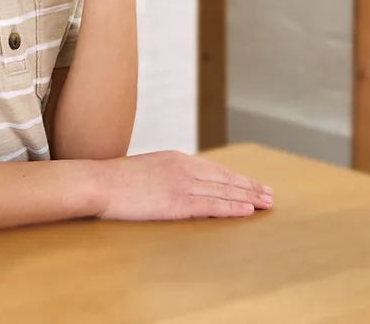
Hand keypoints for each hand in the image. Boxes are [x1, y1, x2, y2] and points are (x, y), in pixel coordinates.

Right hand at [99, 151, 273, 220]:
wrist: (99, 182)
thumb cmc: (116, 180)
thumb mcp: (146, 169)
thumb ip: (165, 174)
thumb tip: (175, 185)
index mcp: (176, 158)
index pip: (214, 169)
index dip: (236, 178)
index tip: (252, 184)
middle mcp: (183, 168)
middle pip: (225, 178)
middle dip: (249, 186)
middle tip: (270, 194)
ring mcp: (181, 184)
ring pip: (223, 191)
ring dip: (248, 197)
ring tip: (266, 203)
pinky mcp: (177, 202)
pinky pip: (211, 205)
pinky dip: (232, 207)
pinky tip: (246, 211)